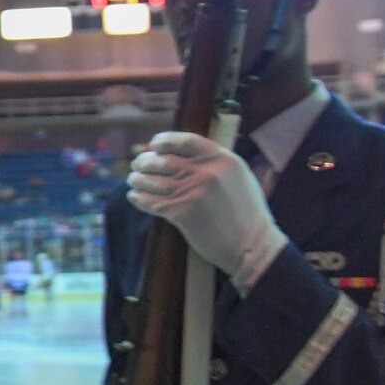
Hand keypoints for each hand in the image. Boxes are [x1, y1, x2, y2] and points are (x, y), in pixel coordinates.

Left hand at [126, 131, 285, 288]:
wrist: (251, 244)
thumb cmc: (247, 211)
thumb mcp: (238, 175)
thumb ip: (214, 162)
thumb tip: (183, 153)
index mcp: (221, 159)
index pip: (185, 141)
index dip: (164, 141)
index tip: (154, 144)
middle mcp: (205, 172)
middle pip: (163, 160)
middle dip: (145, 161)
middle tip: (137, 164)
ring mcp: (192, 192)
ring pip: (153, 181)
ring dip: (138, 180)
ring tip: (133, 180)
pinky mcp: (181, 213)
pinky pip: (152, 202)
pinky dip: (139, 198)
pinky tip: (134, 197)